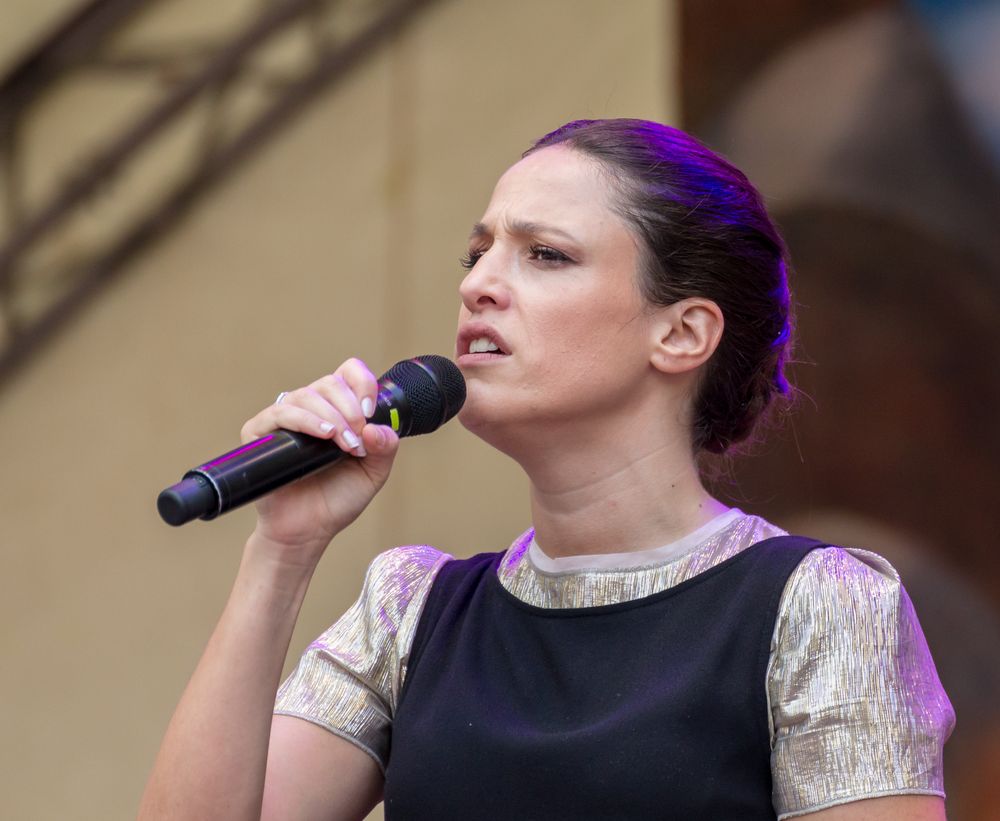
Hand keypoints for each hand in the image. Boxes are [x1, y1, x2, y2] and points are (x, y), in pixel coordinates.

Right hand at [239, 358, 398, 564]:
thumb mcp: (373, 473)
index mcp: (338, 411)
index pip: (348, 374)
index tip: (371, 411)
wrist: (307, 531)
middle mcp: (310, 409)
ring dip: (332, 417)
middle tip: (358, 440)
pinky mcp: (260, 433)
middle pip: (330, 383)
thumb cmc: (336, 500)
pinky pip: (281, 412)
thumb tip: (378, 426)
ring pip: (306, 395)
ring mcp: (284, 419)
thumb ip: (385, 448)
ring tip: (344, 444)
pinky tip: (324, 435)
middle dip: (351, 409)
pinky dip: (306, 420)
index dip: (363, 383)